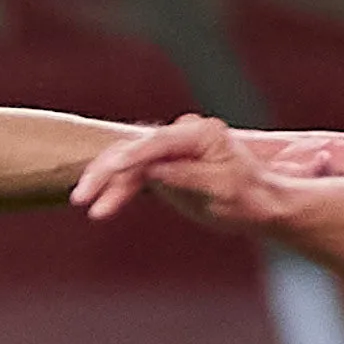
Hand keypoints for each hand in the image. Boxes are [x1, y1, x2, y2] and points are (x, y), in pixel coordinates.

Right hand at [72, 111, 282, 225]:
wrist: (259, 204)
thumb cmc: (248, 197)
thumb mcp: (221, 189)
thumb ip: (186, 176)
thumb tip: (153, 170)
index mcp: (202, 134)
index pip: (159, 141)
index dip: (132, 155)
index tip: (112, 168)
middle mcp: (181, 136)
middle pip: (134, 149)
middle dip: (106, 171)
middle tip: (84, 195)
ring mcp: (168, 151)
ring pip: (126, 163)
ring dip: (106, 184)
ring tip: (89, 207)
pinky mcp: (160, 167)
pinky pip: (131, 177)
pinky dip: (115, 192)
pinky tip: (101, 208)